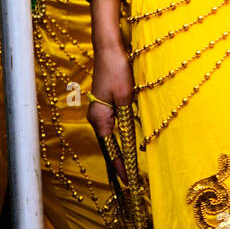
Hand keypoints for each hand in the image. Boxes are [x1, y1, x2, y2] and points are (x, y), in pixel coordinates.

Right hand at [88, 38, 133, 180]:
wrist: (109, 48)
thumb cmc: (116, 69)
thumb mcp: (125, 97)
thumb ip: (126, 121)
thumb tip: (131, 142)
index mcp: (99, 118)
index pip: (110, 149)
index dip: (119, 165)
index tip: (127, 180)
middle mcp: (97, 116)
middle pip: (109, 144)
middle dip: (120, 160)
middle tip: (132, 177)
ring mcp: (100, 110)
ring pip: (112, 135)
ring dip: (121, 147)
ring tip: (132, 164)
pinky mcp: (106, 103)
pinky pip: (114, 124)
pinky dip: (121, 134)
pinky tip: (129, 141)